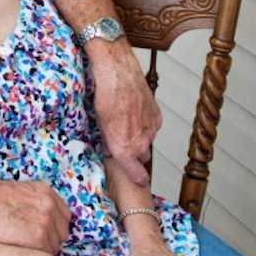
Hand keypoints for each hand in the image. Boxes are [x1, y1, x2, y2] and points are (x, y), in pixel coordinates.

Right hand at [0, 180, 70, 254]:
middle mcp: (49, 206)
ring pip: (54, 247)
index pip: (63, 215)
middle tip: (29, 244)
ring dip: (41, 251)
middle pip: (61, 233)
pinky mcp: (38, 240)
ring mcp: (46, 224)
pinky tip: (19, 253)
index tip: (42, 233)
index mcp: (44, 192)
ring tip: (20, 248)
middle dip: (50, 240)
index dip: (53, 227)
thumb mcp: (15, 191)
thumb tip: (34, 217)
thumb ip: (32, 203)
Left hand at [90, 44, 161, 184]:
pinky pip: (152, 127)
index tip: (139, 180)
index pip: (136, 173)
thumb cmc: (106, 97)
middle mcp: (140, 142)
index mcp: (124, 148)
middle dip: (134, 154)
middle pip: (142, 157)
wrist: (119, 74)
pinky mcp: (157, 117)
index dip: (137, 178)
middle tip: (122, 144)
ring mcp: (151, 129)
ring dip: (139, 137)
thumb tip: (109, 149)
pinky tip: (134, 114)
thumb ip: (107, 141)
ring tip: (126, 122)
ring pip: (147, 140)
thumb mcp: (99, 124)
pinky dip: (145, 124)